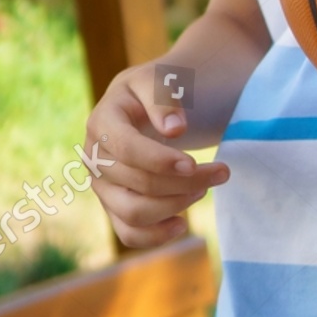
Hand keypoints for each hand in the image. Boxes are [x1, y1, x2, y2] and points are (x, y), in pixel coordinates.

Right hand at [85, 60, 229, 247]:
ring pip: (133, 213)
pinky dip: (155, 236)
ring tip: (204, 188)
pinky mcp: (113, 206)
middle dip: (184, 181)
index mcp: (102, 122)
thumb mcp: (159, 80)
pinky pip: (128, 233)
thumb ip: (164, 99)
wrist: (143, 106)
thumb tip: (174, 130)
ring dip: (175, 206)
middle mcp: (95, 158)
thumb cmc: (153, 91)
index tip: (193, 163)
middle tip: (222, 171)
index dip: (159, 160)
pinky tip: (182, 224)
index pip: (125, 149)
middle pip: (138, 183)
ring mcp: (102, 186)